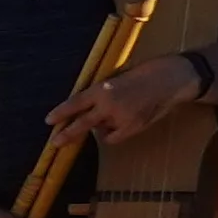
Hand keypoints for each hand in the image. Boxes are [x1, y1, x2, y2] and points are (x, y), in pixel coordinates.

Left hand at [45, 56, 207, 151]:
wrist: (168, 79)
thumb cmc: (141, 75)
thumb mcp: (115, 79)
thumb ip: (100, 94)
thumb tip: (83, 111)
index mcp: (101, 88)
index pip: (75, 102)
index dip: (61, 112)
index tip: (48, 121)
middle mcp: (109, 104)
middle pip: (82, 124)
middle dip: (67, 134)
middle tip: (54, 142)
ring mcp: (121, 117)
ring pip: (101, 130)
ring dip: (102, 126)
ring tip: (119, 111)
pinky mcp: (133, 127)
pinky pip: (114, 137)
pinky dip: (113, 134)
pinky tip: (121, 123)